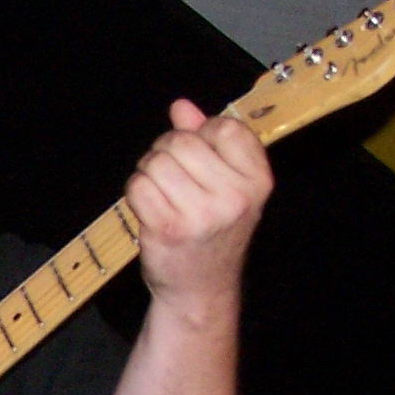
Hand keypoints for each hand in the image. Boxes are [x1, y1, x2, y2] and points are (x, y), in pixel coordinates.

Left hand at [123, 101, 270, 312]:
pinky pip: (138, 186)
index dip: (203, 134)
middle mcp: (236, 197)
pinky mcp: (169, 229)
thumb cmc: (211, 231)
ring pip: (156, 161)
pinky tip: (150, 209)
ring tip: (162, 194)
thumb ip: (205, 140)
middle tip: (173, 179)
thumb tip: (181, 107)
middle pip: (182, 141)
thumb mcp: (224, 184)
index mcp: (258, 180)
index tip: (201, 157)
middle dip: (167, 151)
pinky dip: (136, 193)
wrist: (200, 288)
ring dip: (149, 172)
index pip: (225, 127)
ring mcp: (203, 215)